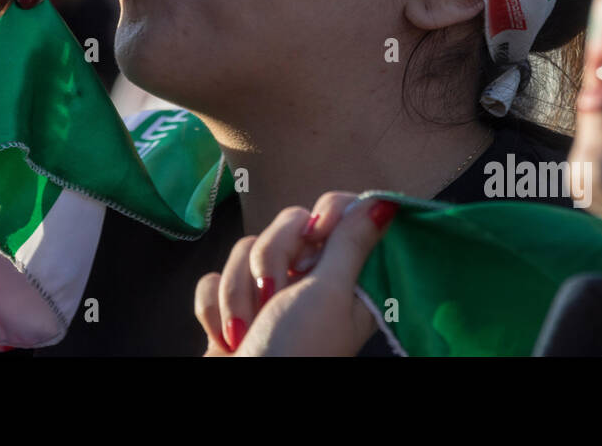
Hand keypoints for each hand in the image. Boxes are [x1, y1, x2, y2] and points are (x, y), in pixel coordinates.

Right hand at [194, 192, 397, 356]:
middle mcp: (310, 282)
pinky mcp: (232, 306)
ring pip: (246, 249)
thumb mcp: (330, 291)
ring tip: (249, 328)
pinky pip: (215, 277)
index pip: (339, 213)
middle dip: (271, 258)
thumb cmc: (296, 350)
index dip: (324, 216)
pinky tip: (227, 334)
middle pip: (287, 225)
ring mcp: (268, 294)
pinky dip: (216, 307)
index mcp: (345, 277)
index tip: (316, 233)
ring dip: (240, 292)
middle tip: (276, 293)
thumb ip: (351, 242)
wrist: (238, 398)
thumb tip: (386, 204)